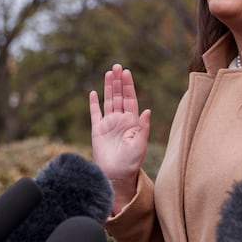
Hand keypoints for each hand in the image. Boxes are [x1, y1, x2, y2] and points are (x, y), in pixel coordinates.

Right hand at [89, 63, 150, 214]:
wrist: (116, 175)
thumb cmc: (131, 162)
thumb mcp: (140, 144)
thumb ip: (143, 127)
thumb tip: (147, 110)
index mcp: (132, 122)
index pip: (130, 99)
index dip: (129, 86)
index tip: (127, 72)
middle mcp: (121, 120)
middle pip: (119, 96)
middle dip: (118, 82)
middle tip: (117, 66)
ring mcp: (109, 124)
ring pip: (108, 101)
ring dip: (108, 87)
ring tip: (109, 73)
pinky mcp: (97, 130)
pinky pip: (95, 113)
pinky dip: (94, 103)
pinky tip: (93, 92)